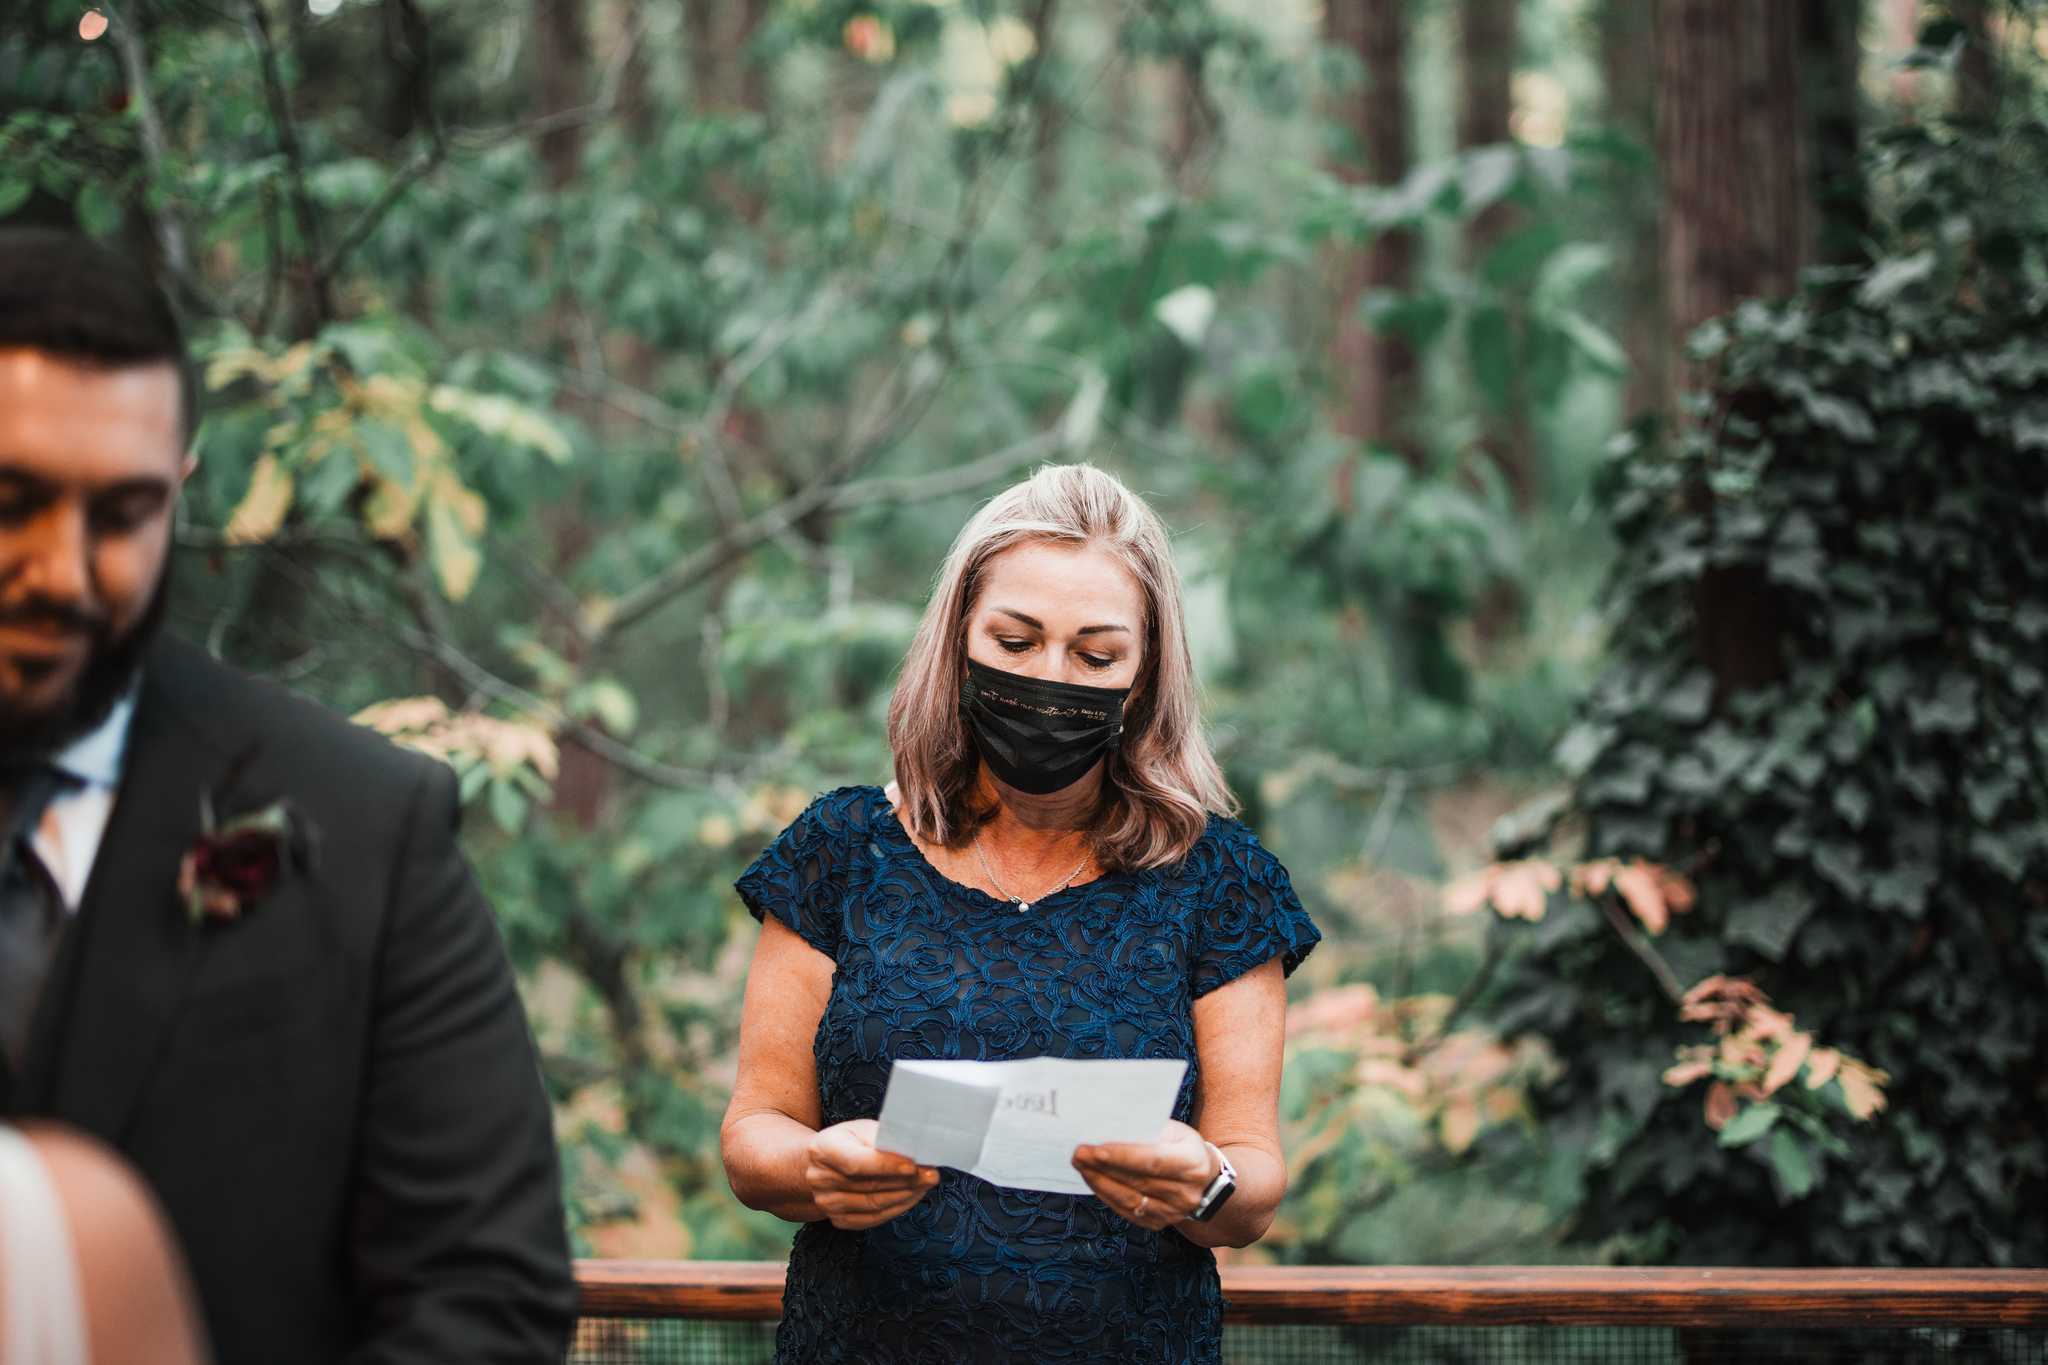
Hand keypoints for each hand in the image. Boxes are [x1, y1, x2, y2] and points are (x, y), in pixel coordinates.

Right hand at [803, 1119, 940, 1230]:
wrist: (823, 1164)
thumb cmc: (850, 1141)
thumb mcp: (863, 1129)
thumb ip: (885, 1138)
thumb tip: (916, 1151)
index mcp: (823, 1149)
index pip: (857, 1162)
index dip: (886, 1166)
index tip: (913, 1166)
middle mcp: (819, 1179)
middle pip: (869, 1185)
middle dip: (905, 1181)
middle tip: (931, 1174)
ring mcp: (827, 1203)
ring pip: (874, 1204)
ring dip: (905, 1196)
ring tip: (925, 1184)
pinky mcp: (838, 1220)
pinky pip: (873, 1219)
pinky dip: (897, 1208)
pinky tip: (912, 1196)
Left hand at [1071, 1119, 1217, 1230]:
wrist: (1204, 1178)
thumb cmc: (1182, 1146)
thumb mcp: (1174, 1131)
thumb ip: (1147, 1130)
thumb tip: (1108, 1127)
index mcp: (1193, 1163)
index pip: (1153, 1161)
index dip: (1123, 1156)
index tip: (1095, 1149)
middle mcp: (1186, 1193)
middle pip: (1137, 1181)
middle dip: (1103, 1167)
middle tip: (1078, 1153)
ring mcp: (1173, 1213)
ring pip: (1129, 1199)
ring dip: (1100, 1182)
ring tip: (1080, 1165)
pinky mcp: (1160, 1223)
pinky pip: (1127, 1211)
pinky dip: (1107, 1195)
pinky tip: (1093, 1180)